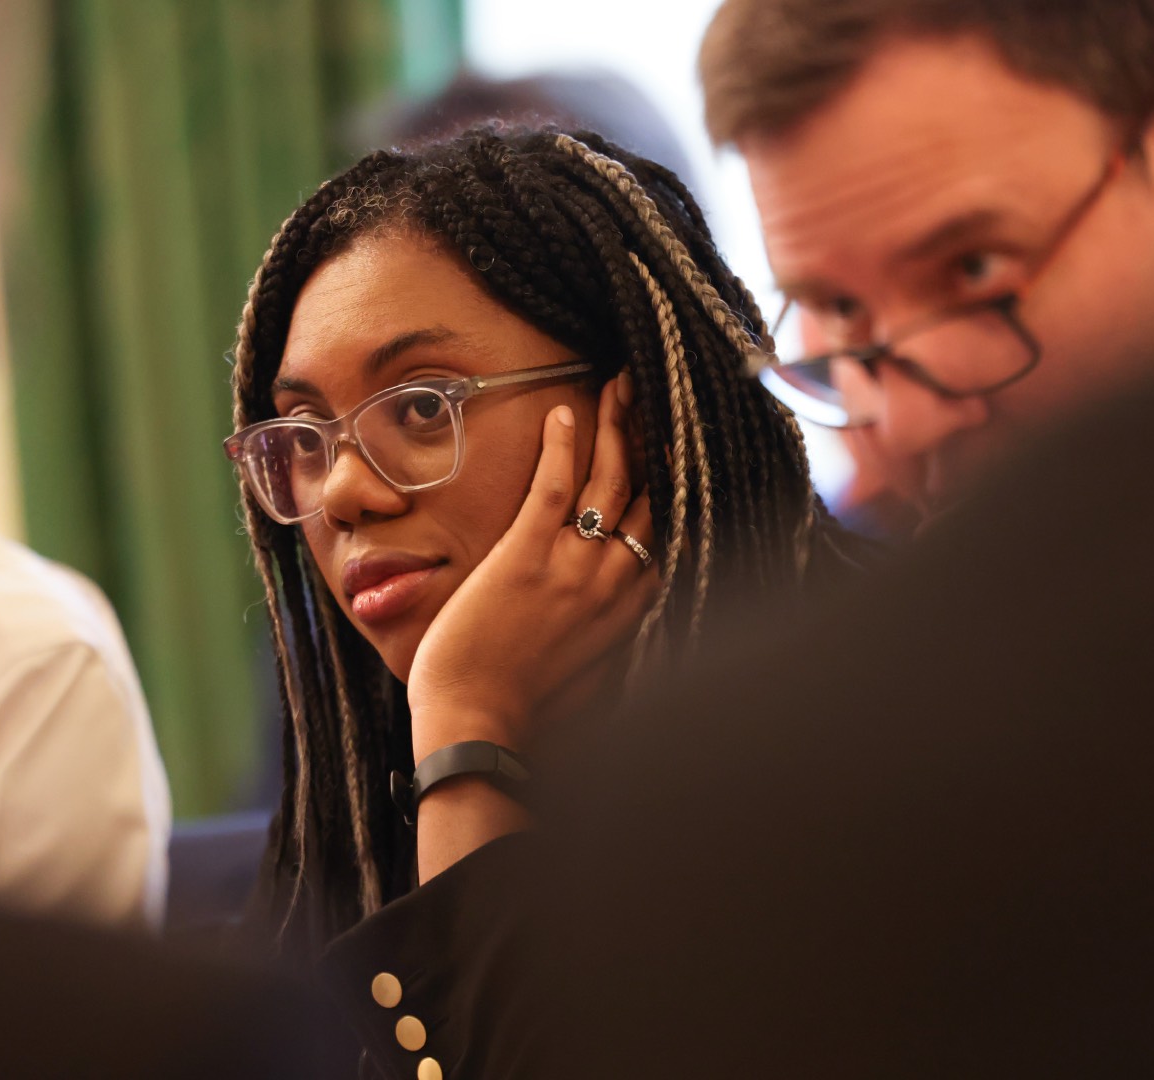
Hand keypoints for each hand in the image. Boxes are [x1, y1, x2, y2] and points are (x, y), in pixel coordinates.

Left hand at [406, 373, 657, 760]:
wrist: (479, 729)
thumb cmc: (527, 711)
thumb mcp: (593, 673)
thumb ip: (611, 633)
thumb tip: (617, 612)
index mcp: (634, 606)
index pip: (666, 526)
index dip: (672, 478)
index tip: (674, 442)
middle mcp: (615, 580)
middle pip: (647, 491)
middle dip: (652, 436)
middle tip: (652, 392)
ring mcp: (573, 565)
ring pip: (609, 478)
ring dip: (618, 425)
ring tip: (620, 384)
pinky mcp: (526, 556)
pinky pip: (555, 485)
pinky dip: (564, 444)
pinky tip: (566, 411)